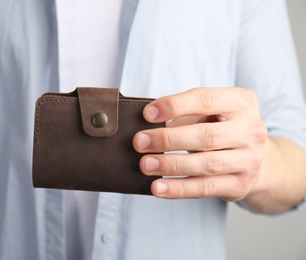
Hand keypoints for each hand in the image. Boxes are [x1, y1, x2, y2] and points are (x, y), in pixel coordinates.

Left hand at [133, 88, 267, 200]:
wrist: (252, 157)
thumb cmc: (220, 127)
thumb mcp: (209, 111)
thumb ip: (184, 112)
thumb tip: (147, 122)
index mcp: (241, 102)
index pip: (205, 100)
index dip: (174, 106)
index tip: (147, 114)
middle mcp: (250, 130)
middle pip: (206, 136)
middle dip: (168, 139)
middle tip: (140, 142)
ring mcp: (249, 160)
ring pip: (207, 164)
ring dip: (171, 165)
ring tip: (145, 164)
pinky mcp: (240, 184)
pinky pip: (205, 188)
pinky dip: (179, 189)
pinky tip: (158, 187)